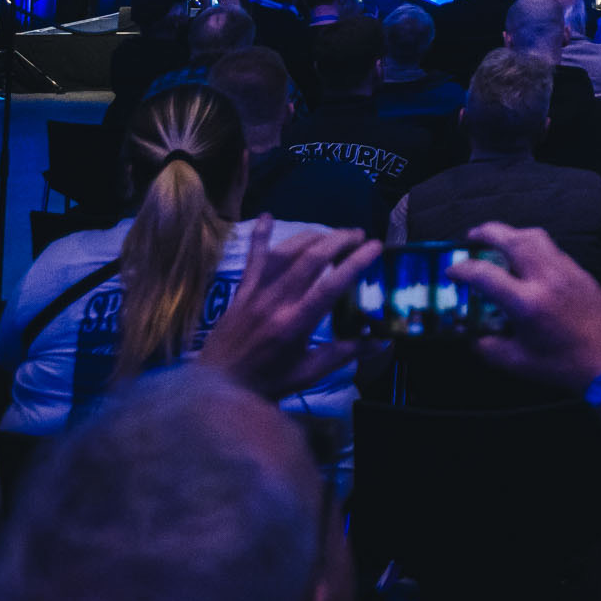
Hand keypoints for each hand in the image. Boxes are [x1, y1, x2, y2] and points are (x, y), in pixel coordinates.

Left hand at [198, 220, 376, 397]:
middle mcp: (275, 302)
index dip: (355, 262)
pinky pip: (252, 256)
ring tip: (333, 234)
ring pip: (285, 252)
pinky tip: (268, 215)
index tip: (375, 247)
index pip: (330, 286)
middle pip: (310, 259)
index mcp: (295, 324)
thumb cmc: (267, 381)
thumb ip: (345, 353)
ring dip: (312, 236)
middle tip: (359, 235)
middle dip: (338, 240)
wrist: (218, 385)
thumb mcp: (309, 373)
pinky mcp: (241, 289)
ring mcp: (255, 292)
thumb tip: (382, 342)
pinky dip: (259, 234)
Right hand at [457, 222, 600, 392]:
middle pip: (513, 239)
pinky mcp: (581, 271)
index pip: (485, 274)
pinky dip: (533, 244)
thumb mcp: (518, 363)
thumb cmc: (565, 366)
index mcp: (528, 302)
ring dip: (512, 233)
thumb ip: (488, 347)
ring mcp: (567, 270)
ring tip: (498, 241)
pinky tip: (527, 258)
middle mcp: (547, 278)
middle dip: (487, 233)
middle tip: (472, 236)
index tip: (451, 270)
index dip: (462, 269)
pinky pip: (552, 248)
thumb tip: (472, 335)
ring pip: (535, 237)